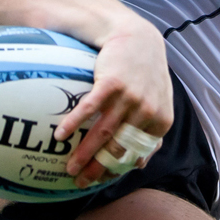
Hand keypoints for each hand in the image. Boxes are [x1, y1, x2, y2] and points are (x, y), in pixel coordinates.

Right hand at [55, 20, 172, 187]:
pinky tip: (60, 134)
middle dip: (98, 168)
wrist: (139, 38)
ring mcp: (130, 97)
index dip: (117, 170)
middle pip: (118, 148)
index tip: (100, 180)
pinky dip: (73, 122)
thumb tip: (141, 164)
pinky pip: (90, 108)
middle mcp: (147, 111)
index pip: (136, 153)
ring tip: (70, 167)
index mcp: (159, 121)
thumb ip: (152, 132)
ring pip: (103, 132)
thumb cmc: (146, 74)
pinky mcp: (113, 83)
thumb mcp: (159, 103)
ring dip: (84, 153)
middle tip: (80, 182)